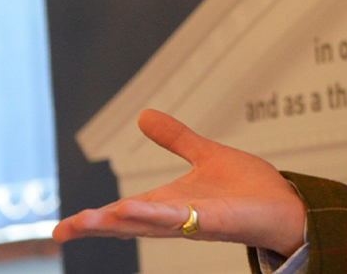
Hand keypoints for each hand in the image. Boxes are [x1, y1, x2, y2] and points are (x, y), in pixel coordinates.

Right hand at [52, 109, 306, 256]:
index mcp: (169, 203)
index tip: (60, 229)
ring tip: (88, 221)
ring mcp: (195, 222)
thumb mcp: (205, 155)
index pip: (125, 214)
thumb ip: (175, 138)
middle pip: (129, 224)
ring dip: (120, 221)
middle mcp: (176, 217)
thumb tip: (143, 115)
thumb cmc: (250, 188)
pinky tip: (134, 210)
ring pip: (150, 224)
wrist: (286, 204)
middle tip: (61, 231)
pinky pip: (182, 220)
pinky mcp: (216, 222)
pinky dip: (157, 215)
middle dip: (96, 227)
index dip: (94, 220)